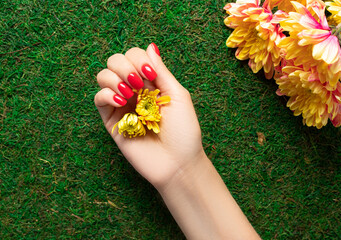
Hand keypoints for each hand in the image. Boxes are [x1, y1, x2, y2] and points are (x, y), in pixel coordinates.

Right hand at [94, 44, 204, 188]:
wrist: (178, 163)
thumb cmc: (184, 131)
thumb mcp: (177, 95)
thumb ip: (161, 71)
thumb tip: (150, 46)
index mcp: (152, 83)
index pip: (135, 56)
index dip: (138, 59)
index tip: (150, 75)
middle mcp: (135, 91)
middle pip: (116, 61)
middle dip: (125, 66)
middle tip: (139, 82)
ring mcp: (122, 105)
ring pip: (103, 76)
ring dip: (114, 78)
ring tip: (130, 93)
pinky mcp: (112, 121)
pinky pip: (98, 99)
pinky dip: (106, 94)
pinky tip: (122, 102)